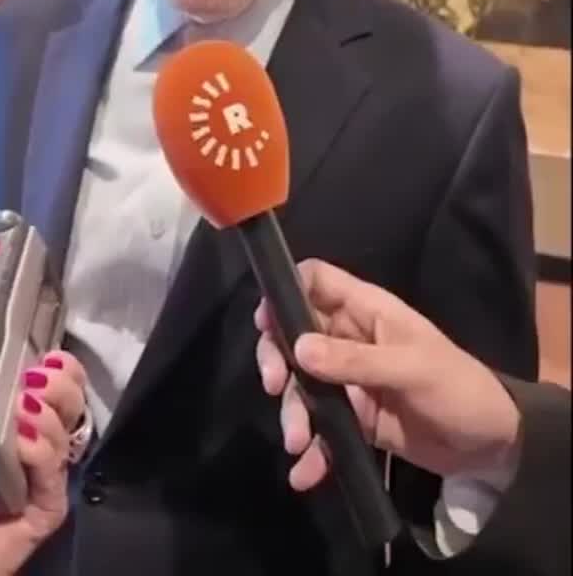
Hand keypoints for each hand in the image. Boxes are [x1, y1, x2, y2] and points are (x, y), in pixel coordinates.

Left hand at [0, 350, 86, 575]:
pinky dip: (38, 450)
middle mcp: (51, 448)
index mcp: (37, 423)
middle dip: (62, 385)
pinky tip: (20, 442)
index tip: (50, 357)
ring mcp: (53, 479)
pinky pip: (52, 472)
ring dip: (44, 416)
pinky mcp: (50, 508)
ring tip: (21, 408)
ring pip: (64, 436)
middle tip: (35, 380)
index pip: (68, 386)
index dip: (66, 368)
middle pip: (75, 405)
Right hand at [255, 260, 520, 490]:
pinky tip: (306, 473)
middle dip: (277, 358)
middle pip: (294, 333)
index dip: (286, 291)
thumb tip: (298, 349)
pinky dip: (312, 451)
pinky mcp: (354, 420)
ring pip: (302, 384)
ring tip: (298, 443)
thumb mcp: (410, 369)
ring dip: (293, 412)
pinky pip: (321, 429)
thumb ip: (355, 361)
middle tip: (274, 385)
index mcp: (368, 310)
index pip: (317, 280)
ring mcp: (349, 381)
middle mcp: (350, 339)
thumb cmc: (456, 387)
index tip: (264, 321)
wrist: (490, 445)